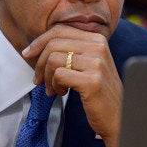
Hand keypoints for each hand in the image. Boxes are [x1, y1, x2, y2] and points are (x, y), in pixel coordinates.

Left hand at [22, 24, 121, 146]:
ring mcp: (96, 63)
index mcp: (97, 39)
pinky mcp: (92, 81)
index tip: (28, 54)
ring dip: (47, 77)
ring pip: (53, 59)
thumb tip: (35, 46)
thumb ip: (69, 50)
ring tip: (53, 89)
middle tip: (38, 80)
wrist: (119, 116)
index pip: (60, 30)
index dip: (39, 41)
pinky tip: (61, 92)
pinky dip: (54, 85)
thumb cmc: (99, 90)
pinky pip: (59, 75)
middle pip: (53, 44)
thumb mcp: (87, 63)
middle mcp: (98, 47)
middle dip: (39, 63)